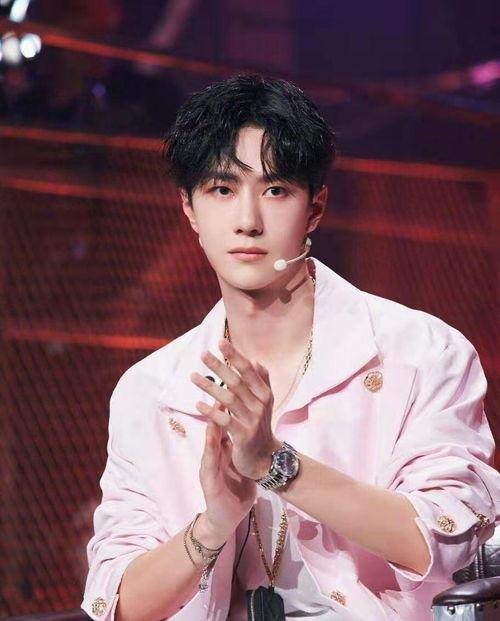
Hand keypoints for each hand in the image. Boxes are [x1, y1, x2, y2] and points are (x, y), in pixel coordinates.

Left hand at [191, 339, 281, 479]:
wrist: (265, 458)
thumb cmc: (261, 425)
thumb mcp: (265, 402)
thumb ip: (262, 380)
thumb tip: (254, 360)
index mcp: (264, 393)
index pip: (248, 370)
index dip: (234, 356)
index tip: (220, 342)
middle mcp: (260, 404)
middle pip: (236, 381)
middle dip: (219, 366)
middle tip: (203, 354)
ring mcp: (252, 420)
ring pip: (229, 399)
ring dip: (209, 387)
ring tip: (192, 376)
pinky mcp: (243, 436)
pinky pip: (225, 421)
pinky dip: (211, 412)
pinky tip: (198, 404)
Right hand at [199, 399, 255, 540]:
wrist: (226, 517)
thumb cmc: (234, 488)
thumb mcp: (240, 462)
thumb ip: (241, 442)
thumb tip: (249, 423)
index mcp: (223, 449)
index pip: (225, 422)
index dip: (229, 404)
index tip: (235, 385)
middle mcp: (214, 453)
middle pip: (215, 425)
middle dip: (216, 406)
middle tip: (220, 386)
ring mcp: (210, 465)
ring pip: (209, 441)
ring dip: (210, 424)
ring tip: (212, 407)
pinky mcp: (208, 480)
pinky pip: (209, 462)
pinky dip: (209, 449)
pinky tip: (211, 439)